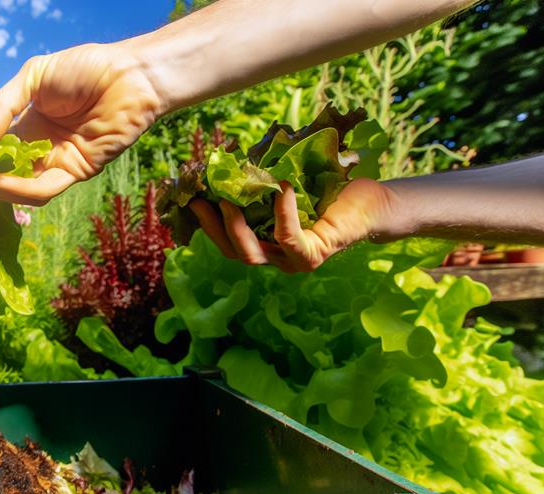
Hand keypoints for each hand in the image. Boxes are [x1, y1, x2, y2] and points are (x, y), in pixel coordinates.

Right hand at [0, 42, 163, 205]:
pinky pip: (44, 189)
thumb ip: (3, 104)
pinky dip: (20, 189)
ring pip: (21, 189)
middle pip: (5, 173)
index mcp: (28, 125)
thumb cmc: (86, 69)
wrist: (129, 75)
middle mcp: (41, 148)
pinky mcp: (76, 173)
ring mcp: (58, 163)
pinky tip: (1, 180)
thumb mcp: (33, 77)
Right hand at [190, 178, 397, 271]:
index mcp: (266, 242)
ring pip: (252, 254)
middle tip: (201, 202)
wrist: (373, 203)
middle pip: (233, 252)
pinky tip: (281, 188)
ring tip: (228, 199)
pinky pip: (288, 238)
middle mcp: (276, 257)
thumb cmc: (332, 192)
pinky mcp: (311, 256)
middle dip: (213, 229)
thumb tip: (230, 158)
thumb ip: (262, 181)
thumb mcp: (288, 184)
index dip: (207, 223)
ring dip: (236, 228)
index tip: (193, 198)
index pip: (228, 241)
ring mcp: (292, 261)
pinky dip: (281, 212)